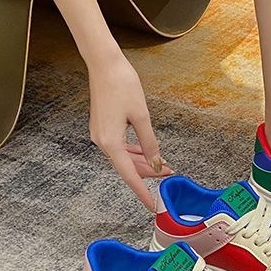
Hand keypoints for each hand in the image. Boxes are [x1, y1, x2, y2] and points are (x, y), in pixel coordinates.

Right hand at [88, 51, 171, 210]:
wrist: (104, 64)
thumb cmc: (123, 85)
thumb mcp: (141, 116)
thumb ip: (149, 142)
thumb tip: (156, 164)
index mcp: (110, 142)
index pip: (129, 175)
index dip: (142, 191)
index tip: (152, 206)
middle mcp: (101, 142)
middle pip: (126, 166)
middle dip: (148, 173)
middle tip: (170, 173)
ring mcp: (100, 134)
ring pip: (123, 156)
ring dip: (142, 161)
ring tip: (163, 163)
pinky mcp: (102, 126)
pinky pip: (119, 146)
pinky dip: (133, 151)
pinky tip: (146, 151)